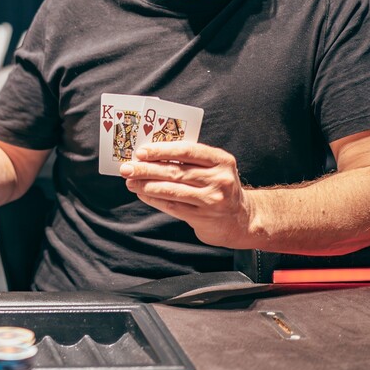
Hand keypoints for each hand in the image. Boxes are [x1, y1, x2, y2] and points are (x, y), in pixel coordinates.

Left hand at [120, 141, 251, 247]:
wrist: (242, 219)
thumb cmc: (219, 187)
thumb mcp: (213, 168)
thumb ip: (189, 160)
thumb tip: (150, 155)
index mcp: (221, 160)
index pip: (187, 150)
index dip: (161, 150)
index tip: (141, 152)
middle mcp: (219, 179)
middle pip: (175, 171)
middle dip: (146, 169)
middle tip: (127, 168)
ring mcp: (212, 200)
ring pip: (171, 190)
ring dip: (146, 185)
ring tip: (130, 182)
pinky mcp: (204, 217)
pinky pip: (172, 206)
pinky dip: (154, 199)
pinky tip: (142, 194)